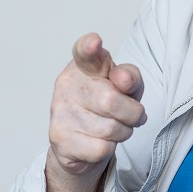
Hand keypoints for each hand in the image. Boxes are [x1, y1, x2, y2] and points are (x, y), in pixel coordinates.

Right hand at [45, 34, 145, 191]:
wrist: (80, 143)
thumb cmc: (107, 106)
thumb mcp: (125, 87)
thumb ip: (130, 77)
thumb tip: (123, 79)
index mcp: (85, 65)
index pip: (84, 52)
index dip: (89, 47)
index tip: (94, 43)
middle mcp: (67, 84)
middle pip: (110, 100)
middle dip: (132, 113)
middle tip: (132, 115)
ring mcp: (60, 111)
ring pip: (110, 128)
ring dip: (123, 132)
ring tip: (115, 127)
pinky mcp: (60, 139)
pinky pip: (102, 148)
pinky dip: (109, 148)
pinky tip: (99, 142)